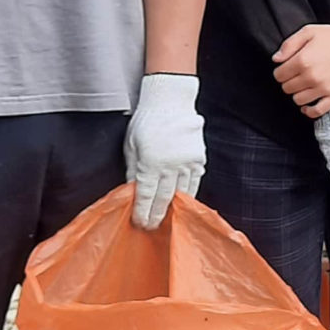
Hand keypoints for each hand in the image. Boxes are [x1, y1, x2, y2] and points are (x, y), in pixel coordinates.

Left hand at [126, 74, 204, 229]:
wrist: (170, 102)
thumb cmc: (146, 121)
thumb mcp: (131, 146)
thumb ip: (133, 172)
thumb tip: (132, 193)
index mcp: (150, 162)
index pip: (145, 196)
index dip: (142, 213)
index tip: (140, 223)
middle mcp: (170, 166)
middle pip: (163, 199)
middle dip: (156, 216)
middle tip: (151, 227)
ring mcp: (187, 163)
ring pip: (181, 195)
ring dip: (172, 208)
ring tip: (165, 218)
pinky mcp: (198, 160)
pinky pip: (193, 183)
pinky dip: (187, 195)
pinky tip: (180, 202)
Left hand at [273, 16, 329, 117]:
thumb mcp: (309, 31)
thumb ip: (289, 44)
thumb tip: (276, 60)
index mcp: (303, 60)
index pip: (279, 75)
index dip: (281, 71)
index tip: (287, 69)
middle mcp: (312, 76)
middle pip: (287, 88)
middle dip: (289, 82)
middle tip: (297, 75)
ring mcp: (324, 88)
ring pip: (298, 100)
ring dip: (298, 93)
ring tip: (305, 85)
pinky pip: (316, 111)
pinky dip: (309, 110)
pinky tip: (307, 105)